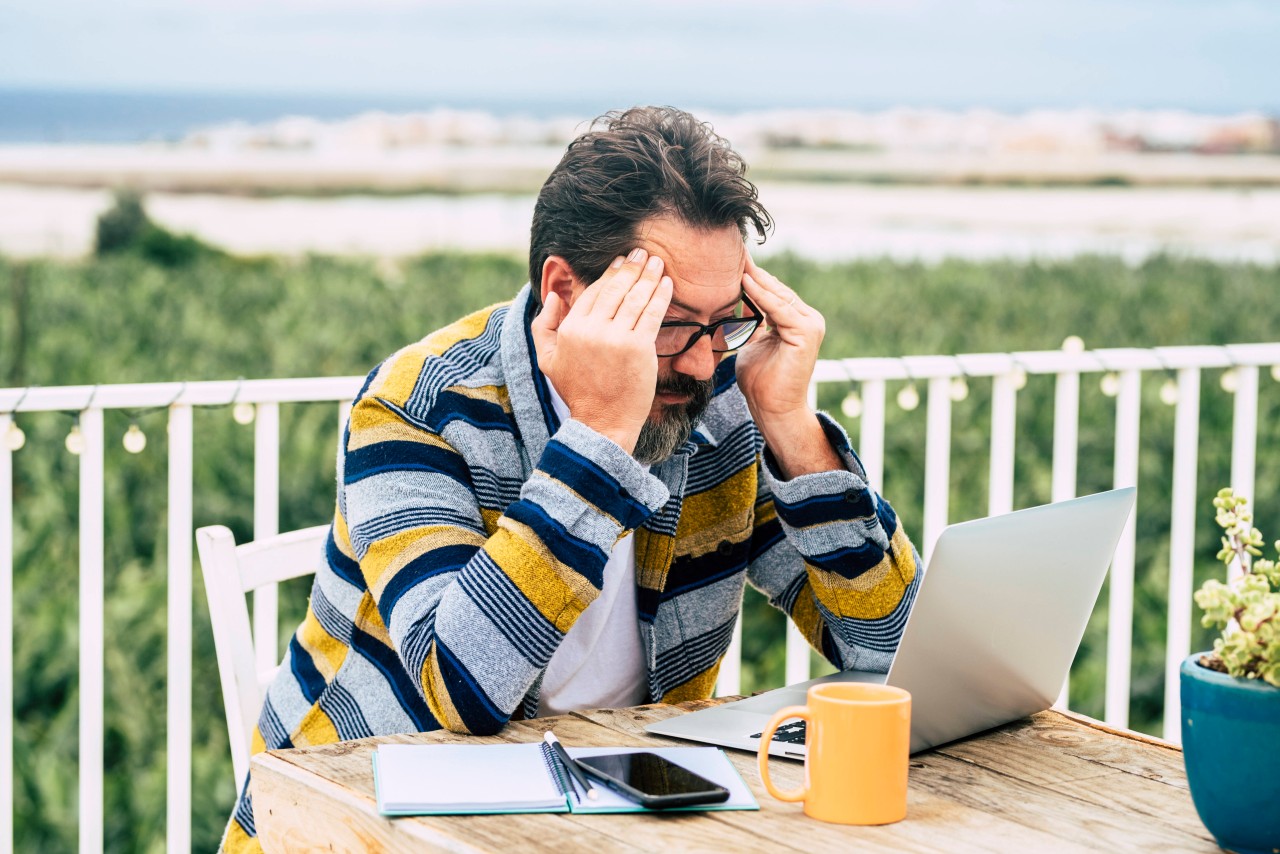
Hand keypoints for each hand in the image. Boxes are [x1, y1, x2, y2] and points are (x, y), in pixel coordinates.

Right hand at [531, 249, 672, 454]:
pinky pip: (651, 314)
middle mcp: (592, 329)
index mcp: (571, 328)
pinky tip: (666, 283)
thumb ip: (543, 326)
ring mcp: (615, 338)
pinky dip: (660, 295)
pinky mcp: (638, 348)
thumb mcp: (547, 359)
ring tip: (657, 262)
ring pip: (635, 298)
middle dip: (631, 268)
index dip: (610, 274)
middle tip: (642, 254)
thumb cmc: (577, 392)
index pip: (594, 292)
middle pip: (616, 289)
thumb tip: (553, 296)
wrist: (601, 422)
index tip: (621, 262)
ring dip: (648, 276)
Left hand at [736, 257, 839, 477]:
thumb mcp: (751, 342)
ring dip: (756, 278)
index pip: (772, 292)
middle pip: (776, 290)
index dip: (751, 276)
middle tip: (731, 250)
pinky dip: (761, 295)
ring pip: (778, 296)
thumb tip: (735, 304)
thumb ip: (750, 323)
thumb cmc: (760, 380)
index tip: (730, 259)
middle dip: (753, 272)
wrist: (771, 408)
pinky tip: (745, 281)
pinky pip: (779, 308)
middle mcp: (808, 318)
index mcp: (796, 320)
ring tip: (736, 260)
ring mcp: (810, 324)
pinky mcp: (807, 332)